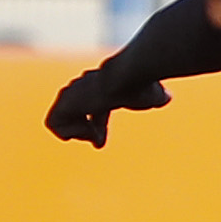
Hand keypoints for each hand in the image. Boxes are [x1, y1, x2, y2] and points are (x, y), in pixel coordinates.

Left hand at [45, 64, 170, 146]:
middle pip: (73, 112)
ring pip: (60, 119)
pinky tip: (89, 129)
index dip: (95, 127)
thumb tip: (166, 97)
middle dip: (84, 129)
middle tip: (96, 141)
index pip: (90, 107)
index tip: (99, 144)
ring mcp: (69, 94)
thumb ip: (156, 95)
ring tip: (94, 133)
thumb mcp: (152, 93)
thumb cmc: (142, 85)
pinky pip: (54, 125)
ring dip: (79, 132)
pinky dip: (72, 132)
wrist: (128, 77)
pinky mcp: (62, 103)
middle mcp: (81, 87)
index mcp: (99, 85)